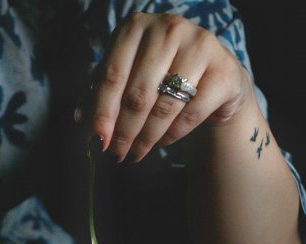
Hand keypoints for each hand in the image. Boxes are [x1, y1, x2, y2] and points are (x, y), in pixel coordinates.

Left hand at [88, 12, 253, 162]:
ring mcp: (201, 47)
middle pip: (138, 94)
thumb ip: (100, 93)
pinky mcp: (224, 72)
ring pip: (164, 107)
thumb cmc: (159, 75)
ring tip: (135, 154)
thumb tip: (81, 120)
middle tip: (116, 154)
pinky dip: (172, 135)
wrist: (213, 76)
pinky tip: (162, 142)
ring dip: (145, 139)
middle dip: (123, 132)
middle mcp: (169, 29)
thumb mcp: (126, 76)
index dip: (102, 112)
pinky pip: (190, 114)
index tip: (96, 141)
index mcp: (136, 27)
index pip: (112, 75)